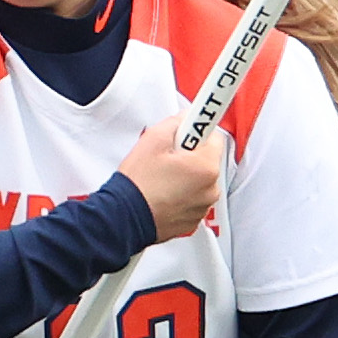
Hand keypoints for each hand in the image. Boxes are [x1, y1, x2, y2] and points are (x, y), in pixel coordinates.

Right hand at [119, 113, 222, 241]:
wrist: (123, 218)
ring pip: (199, 180)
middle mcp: (210, 189)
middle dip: (189, 155)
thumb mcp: (153, 140)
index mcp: (206, 167)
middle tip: (167, 157)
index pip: (214, 135)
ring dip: (185, 176)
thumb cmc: (138, 185)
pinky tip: (162, 192)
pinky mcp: (192, 219)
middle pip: (206, 159)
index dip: (197, 130)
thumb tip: (186, 118)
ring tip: (161, 177)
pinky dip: (181, 195)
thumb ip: (176, 122)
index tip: (198, 123)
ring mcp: (202, 206)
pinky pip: (192, 199)